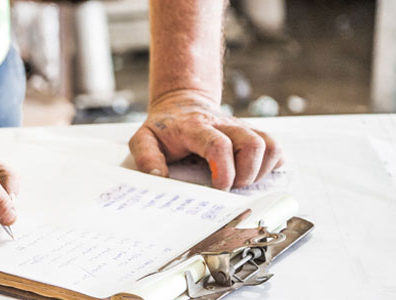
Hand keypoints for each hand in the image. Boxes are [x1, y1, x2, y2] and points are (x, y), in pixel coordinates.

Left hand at [128, 91, 283, 189]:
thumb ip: (146, 157)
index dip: (224, 170)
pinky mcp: (252, 134)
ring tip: (242, 181)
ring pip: (270, 145)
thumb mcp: (143, 138)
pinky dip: (271, 164)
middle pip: (253, 144)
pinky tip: (253, 173)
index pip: (218, 145)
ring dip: (261, 170)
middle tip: (231, 187)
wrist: (181, 104)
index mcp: (195, 128)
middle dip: (247, 174)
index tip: (219, 187)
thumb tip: (158, 177)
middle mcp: (223, 125)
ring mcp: (241, 128)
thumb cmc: (164, 127)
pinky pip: (275, 148)